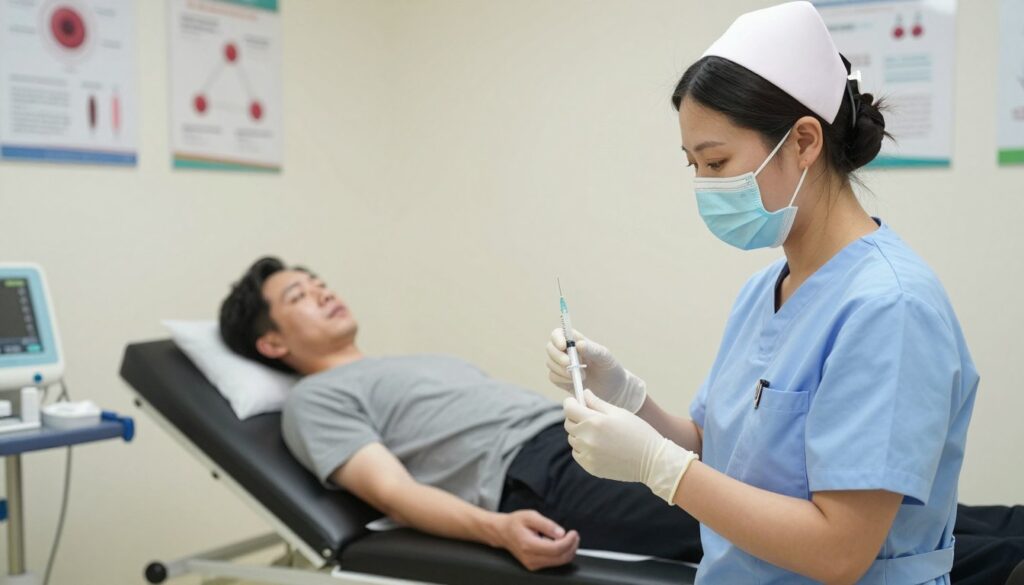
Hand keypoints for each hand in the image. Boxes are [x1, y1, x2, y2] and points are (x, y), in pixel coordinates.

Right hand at [494, 510, 578, 570]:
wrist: (503, 532)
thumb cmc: (515, 522)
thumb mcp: (530, 516)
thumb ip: (546, 524)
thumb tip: (561, 533)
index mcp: (529, 545)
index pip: (556, 549)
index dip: (569, 542)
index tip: (573, 533)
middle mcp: (531, 558)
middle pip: (560, 558)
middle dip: (571, 547)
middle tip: (574, 535)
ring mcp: (532, 564)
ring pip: (559, 562)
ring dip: (568, 551)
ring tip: (569, 538)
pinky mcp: (534, 566)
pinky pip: (554, 563)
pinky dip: (561, 554)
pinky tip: (560, 544)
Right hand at [545, 328, 646, 412]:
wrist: (613, 390)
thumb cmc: (610, 368)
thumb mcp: (605, 357)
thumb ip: (592, 350)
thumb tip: (578, 344)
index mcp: (576, 341)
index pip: (559, 333)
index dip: (557, 338)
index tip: (563, 346)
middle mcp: (566, 352)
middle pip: (550, 348)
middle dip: (558, 356)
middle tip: (570, 364)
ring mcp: (562, 366)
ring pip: (550, 363)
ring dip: (562, 369)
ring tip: (582, 375)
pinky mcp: (561, 379)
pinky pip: (553, 377)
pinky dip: (562, 379)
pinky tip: (574, 381)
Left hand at [564, 390, 697, 503]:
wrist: (652, 461)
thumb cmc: (638, 432)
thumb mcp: (619, 412)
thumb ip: (597, 403)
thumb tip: (584, 394)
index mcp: (594, 421)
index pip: (569, 409)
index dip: (570, 403)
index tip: (574, 401)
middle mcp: (587, 439)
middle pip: (568, 424)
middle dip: (575, 417)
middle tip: (589, 417)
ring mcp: (587, 454)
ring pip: (573, 440)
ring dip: (580, 434)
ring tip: (598, 434)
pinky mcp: (590, 467)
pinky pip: (578, 454)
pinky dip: (583, 449)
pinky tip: (599, 447)